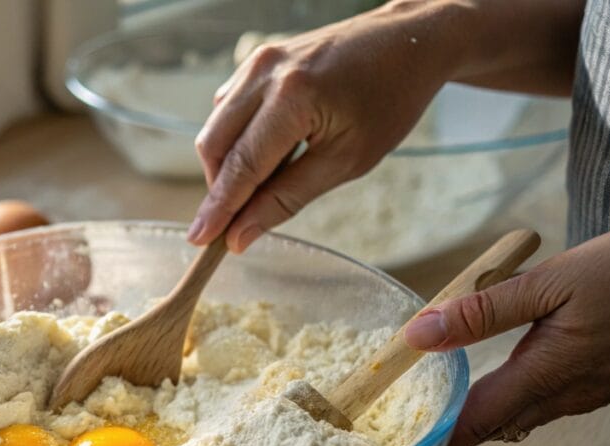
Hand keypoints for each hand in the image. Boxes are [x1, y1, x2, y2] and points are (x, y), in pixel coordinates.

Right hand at [188, 2, 463, 251]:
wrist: (408, 41)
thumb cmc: (388, 101)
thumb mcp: (346, 161)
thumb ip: (286, 199)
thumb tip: (241, 235)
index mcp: (292, 98)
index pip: (241, 166)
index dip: (218, 208)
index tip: (200, 240)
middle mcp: (265, 73)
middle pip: (214, 145)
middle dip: (218, 188)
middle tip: (231, 222)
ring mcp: (257, 62)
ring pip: (215, 126)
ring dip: (226, 164)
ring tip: (261, 185)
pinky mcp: (257, 60)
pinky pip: (228, 108)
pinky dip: (236, 139)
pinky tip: (266, 152)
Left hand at [404, 227, 609, 445]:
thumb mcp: (550, 281)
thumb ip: (483, 311)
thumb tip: (421, 335)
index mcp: (549, 374)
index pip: (479, 423)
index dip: (442, 430)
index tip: (410, 424)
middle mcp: (571, 396)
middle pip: (500, 425)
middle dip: (461, 420)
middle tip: (422, 402)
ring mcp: (594, 393)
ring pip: (528, 413)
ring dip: (492, 405)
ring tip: (455, 385)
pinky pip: (556, 398)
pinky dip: (524, 390)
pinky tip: (513, 366)